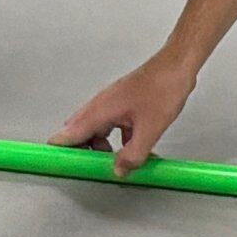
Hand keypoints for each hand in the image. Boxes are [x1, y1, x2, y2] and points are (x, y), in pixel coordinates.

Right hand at [55, 54, 195, 178]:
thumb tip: (119, 170)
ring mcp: (111, 104)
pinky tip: (135, 149)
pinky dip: (119, 141)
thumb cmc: (163, 86)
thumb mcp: (149, 130)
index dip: (59, 153)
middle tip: (94, 169)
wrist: (177, 66)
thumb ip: (132, 155)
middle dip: (84, 154)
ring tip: (119, 162)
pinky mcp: (123, 105)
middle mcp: (100, 106)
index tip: (61, 169)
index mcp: (99, 111)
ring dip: (104, 148)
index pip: (66, 135)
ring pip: (97, 131)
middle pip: (78, 135)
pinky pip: (113, 127)